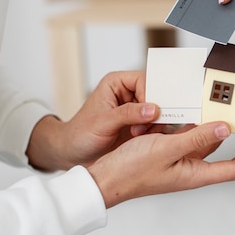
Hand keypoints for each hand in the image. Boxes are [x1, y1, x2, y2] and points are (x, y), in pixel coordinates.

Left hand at [27, 71, 159, 170]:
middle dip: (155, 110)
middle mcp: (129, 93)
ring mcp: (137, 109)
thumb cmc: (80, 133)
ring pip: (159, 110)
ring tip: (138, 134)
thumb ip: (128, 114)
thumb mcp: (103, 122)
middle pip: (156, 94)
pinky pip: (157, 123)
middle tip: (147, 125)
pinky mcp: (141, 124)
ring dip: (155, 123)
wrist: (74, 154)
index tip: (152, 112)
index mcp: (118, 83)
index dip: (151, 95)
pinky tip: (142, 139)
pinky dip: (155, 131)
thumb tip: (153, 109)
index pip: (145, 80)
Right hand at [87, 122, 234, 207]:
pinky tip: (193, 110)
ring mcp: (179, 162)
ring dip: (217, 127)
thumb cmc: (130, 170)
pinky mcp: (166, 154)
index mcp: (196, 174)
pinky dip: (195, 125)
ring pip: (205, 142)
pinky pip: (187, 138)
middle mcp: (191, 170)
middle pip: (225, 154)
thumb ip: (196, 138)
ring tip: (226, 108)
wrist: (102, 179)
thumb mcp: (166, 149)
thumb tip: (226, 129)